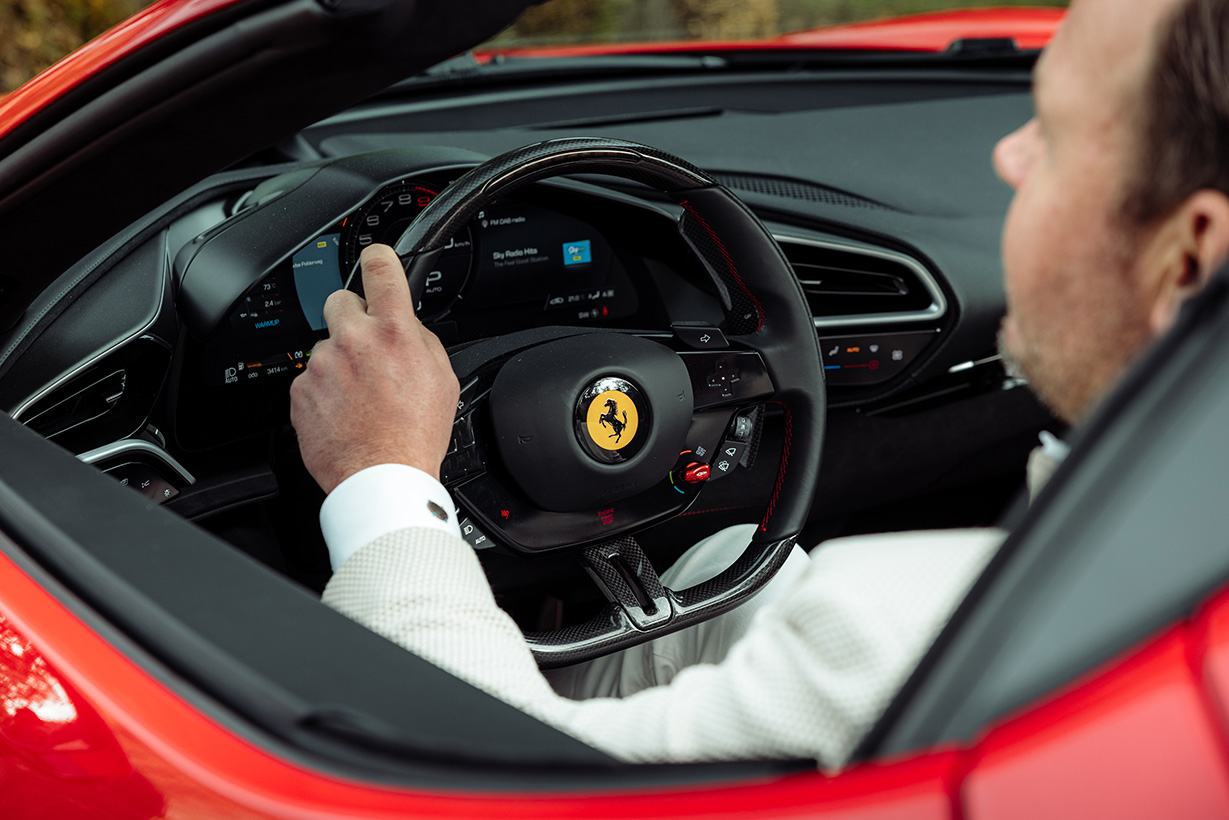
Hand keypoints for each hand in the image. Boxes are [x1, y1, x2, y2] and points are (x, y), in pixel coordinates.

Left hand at [290, 244, 459, 493]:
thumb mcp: (443, 379)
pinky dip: (324, 391)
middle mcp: (353, 341)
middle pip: (340, 300)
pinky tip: (345, 412)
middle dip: (353, 317)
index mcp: (394, 332)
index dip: (377, 257)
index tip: (375, 259)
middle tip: (368, 348)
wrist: (381, 477)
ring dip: (340, 362)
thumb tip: (409, 326)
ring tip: (361, 397)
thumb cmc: (415, 435)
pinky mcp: (300, 390)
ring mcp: (322, 365)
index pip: (379, 268)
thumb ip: (421, 341)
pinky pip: (310, 378)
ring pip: (326, 345)